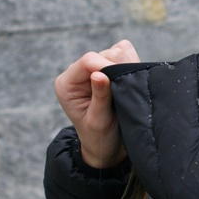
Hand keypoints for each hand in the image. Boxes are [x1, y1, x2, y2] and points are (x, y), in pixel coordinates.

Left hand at [54, 39, 139, 168]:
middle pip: (104, 53)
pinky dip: (131, 64)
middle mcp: (78, 73)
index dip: (107, 66)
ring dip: (126, 68)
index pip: (88, 61)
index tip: (124, 81)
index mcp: (67, 84)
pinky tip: (130, 82)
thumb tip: (99, 74)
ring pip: (116, 52)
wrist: (106, 146)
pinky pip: (124, 53)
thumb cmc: (99, 137)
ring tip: (129, 90)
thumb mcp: (99, 121)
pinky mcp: (107, 68)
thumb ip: (99, 97)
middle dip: (119, 69)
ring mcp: (93, 69)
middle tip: (128, 91)